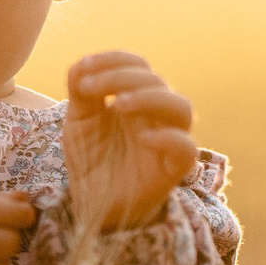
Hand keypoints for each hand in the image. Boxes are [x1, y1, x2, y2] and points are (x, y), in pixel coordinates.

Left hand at [64, 52, 198, 230]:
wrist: (91, 204)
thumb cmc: (91, 159)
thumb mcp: (78, 122)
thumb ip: (81, 93)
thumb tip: (81, 64)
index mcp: (136, 98)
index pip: (138, 66)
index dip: (114, 60)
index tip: (84, 67)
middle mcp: (155, 115)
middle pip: (158, 82)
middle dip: (123, 78)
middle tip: (90, 88)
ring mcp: (167, 140)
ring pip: (181, 108)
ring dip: (150, 99)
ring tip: (118, 106)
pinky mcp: (173, 169)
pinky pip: (187, 149)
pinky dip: (169, 139)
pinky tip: (143, 139)